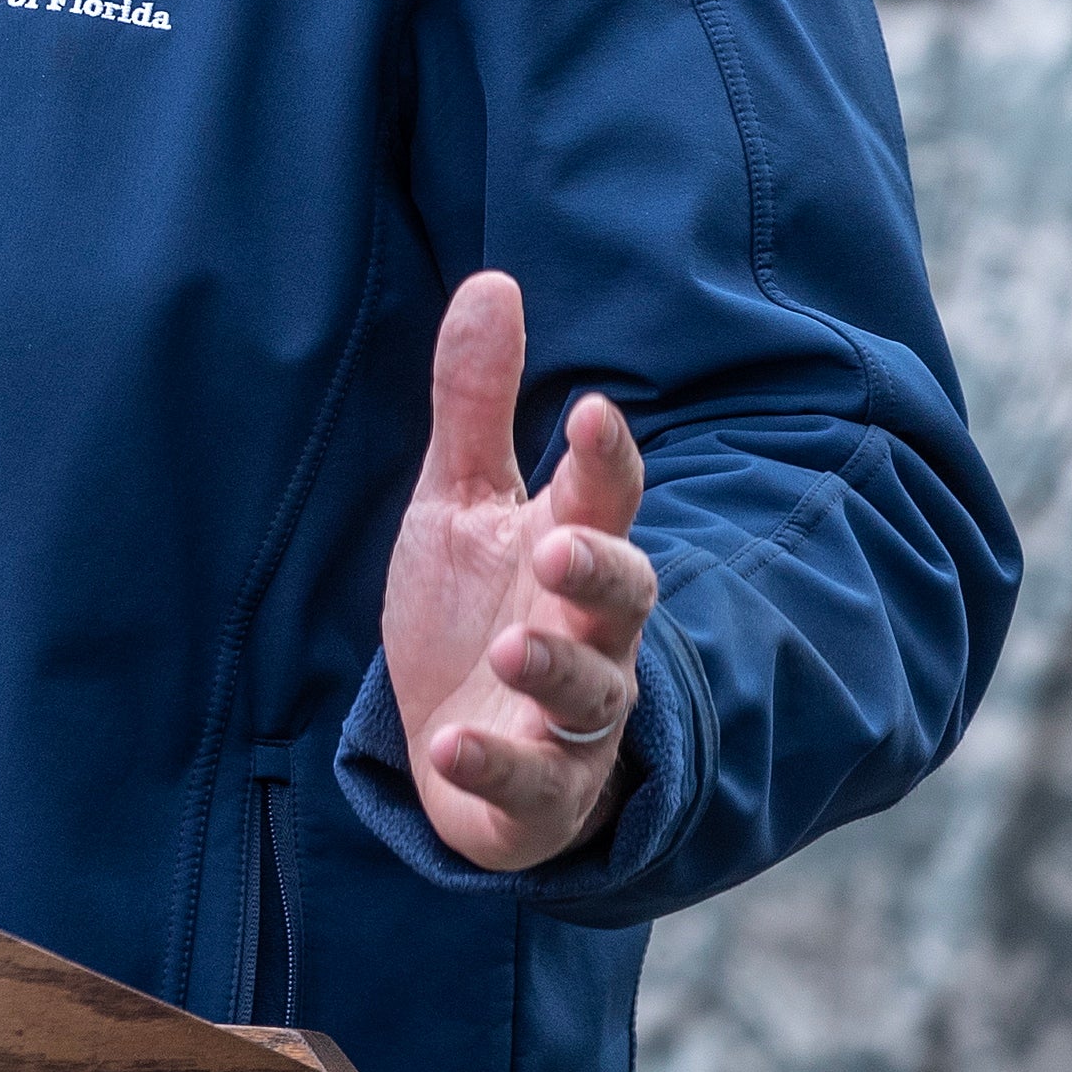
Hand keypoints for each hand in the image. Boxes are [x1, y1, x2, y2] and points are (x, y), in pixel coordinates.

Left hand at [376, 270, 655, 872]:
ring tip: (517, 643)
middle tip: (562, 545)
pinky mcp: (534, 792)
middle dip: (601, 569)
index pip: (604, 500)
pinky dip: (494, 766)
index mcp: (569, 549)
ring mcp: (567, 716)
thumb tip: (494, 279)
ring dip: (558, 668)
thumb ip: (475, 402)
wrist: (461, 743)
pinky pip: (529, 783)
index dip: (605, 461)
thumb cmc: (478, 609)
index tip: (593, 413)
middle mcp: (587, 631)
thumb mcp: (462, 501)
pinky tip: (450, 745)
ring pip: (589, 693)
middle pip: (621, 596)